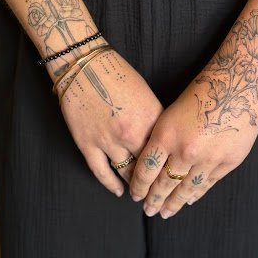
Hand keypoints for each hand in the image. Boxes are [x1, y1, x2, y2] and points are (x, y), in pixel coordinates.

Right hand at [55, 45, 163, 196]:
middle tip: (160, 190)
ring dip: (135, 185)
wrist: (83, 65)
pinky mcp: (88, 144)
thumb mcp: (146, 93)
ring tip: (141, 192)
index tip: (173, 174)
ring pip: (127, 173)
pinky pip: (102, 173)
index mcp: (151, 119)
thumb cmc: (117, 73)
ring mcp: (109, 141)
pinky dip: (111, 185)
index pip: (166, 151)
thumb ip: (154, 119)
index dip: (170, 166)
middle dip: (155, 180)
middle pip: (149, 166)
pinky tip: (119, 191)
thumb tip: (160, 139)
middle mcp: (133, 134)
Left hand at [129, 70, 257, 217]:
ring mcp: (208, 158)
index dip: (139, 186)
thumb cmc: (201, 92)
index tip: (134, 195)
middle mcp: (185, 151)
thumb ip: (162, 139)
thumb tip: (153, 164)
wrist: (236, 85)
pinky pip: (208, 183)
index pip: (146, 170)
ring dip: (174, 202)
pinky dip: (197, 193)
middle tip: (148, 209)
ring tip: (166, 212)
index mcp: (167, 135)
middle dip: (153, 199)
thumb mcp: (171, 113)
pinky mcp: (228, 161)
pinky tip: (189, 199)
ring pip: (186, 188)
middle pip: (164, 183)